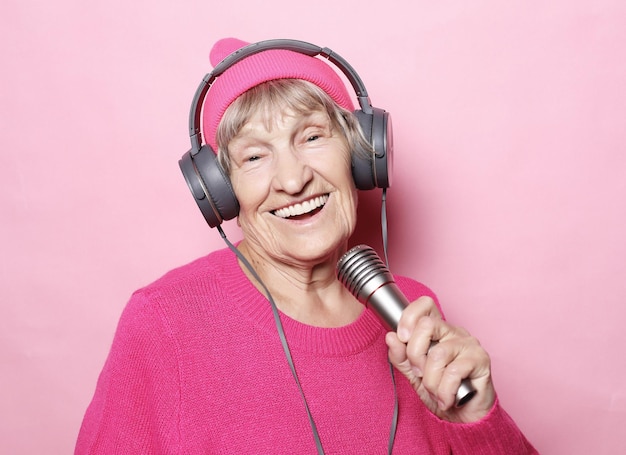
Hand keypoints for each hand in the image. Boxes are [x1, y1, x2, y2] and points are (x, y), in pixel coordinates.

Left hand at [385, 296, 495, 422]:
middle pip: (426, 325)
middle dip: (415, 355)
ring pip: (438, 354)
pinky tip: (446, 398)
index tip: (402, 337)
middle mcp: (454, 332)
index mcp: (437, 330)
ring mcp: (469, 344)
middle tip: (419, 373)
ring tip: (435, 392)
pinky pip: (454, 371)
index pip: (425, 305)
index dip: (409, 316)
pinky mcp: (481, 359)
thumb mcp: (413, 375)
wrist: (463, 418)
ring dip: (430, 380)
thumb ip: (400, 356)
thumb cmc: (440, 391)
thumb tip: (390, 337)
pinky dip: (444, 390)